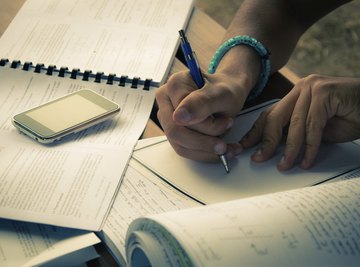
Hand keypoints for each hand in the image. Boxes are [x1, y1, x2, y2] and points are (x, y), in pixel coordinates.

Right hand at [156, 70, 248, 161]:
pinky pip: (185, 149)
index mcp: (174, 86)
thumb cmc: (224, 91)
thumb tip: (180, 117)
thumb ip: (201, 102)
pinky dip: (204, 153)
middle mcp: (166, 101)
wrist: (228, 95)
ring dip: (205, 151)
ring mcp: (168, 118)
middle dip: (204, 143)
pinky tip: (218, 150)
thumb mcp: (221, 94)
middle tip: (224, 145)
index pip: (181, 115)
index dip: (206, 125)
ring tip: (226, 148)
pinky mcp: (174, 132)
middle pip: (176, 132)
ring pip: (180, 145)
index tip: (227, 123)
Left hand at [240, 74, 359, 169]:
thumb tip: (272, 148)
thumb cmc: (350, 117)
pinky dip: (310, 147)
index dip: (256, 132)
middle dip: (266, 142)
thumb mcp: (316, 129)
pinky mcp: (325, 92)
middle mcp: (302, 88)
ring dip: (290, 149)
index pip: (270, 114)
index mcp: (296, 94)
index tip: (245, 146)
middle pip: (276, 117)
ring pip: (294, 124)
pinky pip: (312, 126)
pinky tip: (307, 160)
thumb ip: (296, 134)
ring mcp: (313, 88)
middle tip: (259, 159)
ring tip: (286, 165)